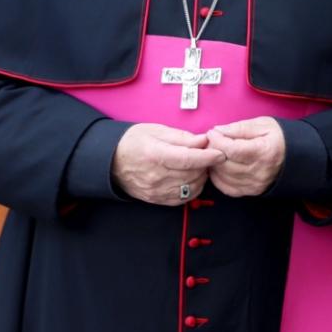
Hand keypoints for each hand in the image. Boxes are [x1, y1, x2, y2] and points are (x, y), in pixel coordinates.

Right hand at [112, 123, 226, 205]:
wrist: (111, 162)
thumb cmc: (134, 142)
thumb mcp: (156, 131)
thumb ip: (182, 137)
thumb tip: (204, 141)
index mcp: (155, 155)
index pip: (187, 159)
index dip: (207, 157)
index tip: (221, 153)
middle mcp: (156, 176)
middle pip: (192, 174)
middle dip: (205, 165)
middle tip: (207, 154)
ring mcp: (156, 191)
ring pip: (191, 187)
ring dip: (200, 177)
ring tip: (198, 165)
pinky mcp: (157, 200)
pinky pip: (184, 198)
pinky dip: (193, 188)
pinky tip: (191, 178)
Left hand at [205, 117, 284, 196]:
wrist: (294, 157)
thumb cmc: (278, 138)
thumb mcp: (262, 125)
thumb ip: (239, 127)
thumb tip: (218, 131)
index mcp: (263, 152)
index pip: (232, 150)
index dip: (217, 141)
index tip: (213, 133)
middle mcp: (259, 171)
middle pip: (224, 164)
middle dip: (212, 151)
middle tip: (212, 142)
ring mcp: (255, 183)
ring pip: (223, 177)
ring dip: (213, 164)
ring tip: (215, 153)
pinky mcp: (252, 191)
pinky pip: (227, 188)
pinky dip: (218, 178)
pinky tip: (219, 167)